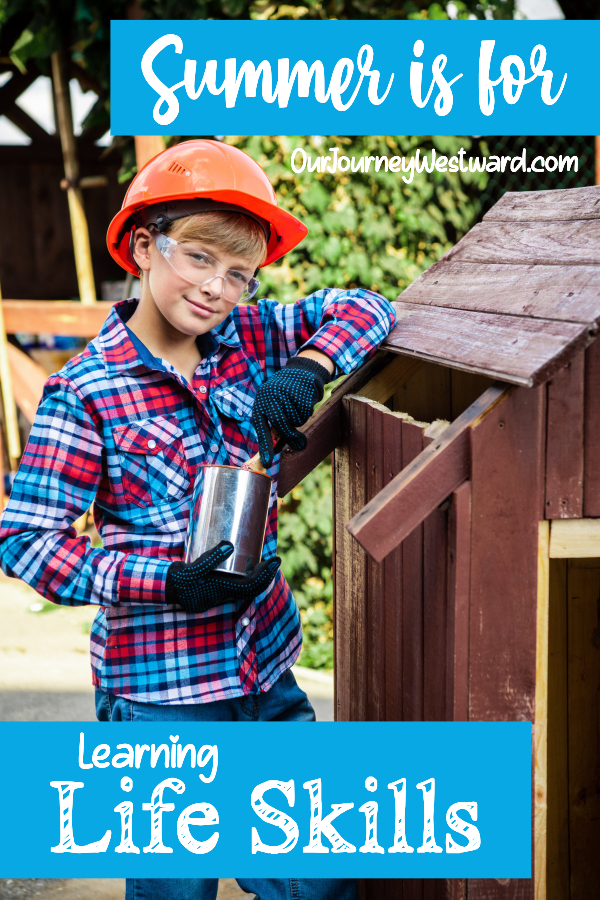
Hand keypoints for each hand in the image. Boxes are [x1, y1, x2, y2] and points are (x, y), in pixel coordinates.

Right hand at [165, 541, 280, 613]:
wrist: (166, 588)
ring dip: (257, 576)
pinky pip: (237, 586)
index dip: (266, 574)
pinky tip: (246, 565)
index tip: (275, 561)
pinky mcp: (216, 590)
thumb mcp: (193, 568)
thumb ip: (211, 557)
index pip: (251, 586)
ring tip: (264, 562)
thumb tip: (231, 545)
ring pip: (246, 588)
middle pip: (252, 589)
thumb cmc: (179, 579)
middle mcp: (224, 595)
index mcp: (222, 591)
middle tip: (275, 560)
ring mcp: (220, 594)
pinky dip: (245, 576)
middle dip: (266, 575)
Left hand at [251, 356, 331, 467]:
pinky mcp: (299, 390)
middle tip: (299, 442)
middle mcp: (269, 397)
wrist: (299, 374)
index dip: (265, 447)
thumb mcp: (274, 411)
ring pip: (295, 419)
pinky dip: (306, 412)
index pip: (261, 429)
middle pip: (281, 424)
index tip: (267, 463)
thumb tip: (284, 450)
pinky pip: (305, 412)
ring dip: (299, 419)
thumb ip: (277, 430)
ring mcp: (284, 392)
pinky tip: (302, 401)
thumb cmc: (283, 398)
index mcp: (260, 404)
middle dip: (290, 434)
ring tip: (295, 407)